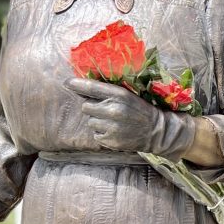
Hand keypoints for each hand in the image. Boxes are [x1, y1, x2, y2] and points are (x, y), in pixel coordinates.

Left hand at [67, 77, 195, 158]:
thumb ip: (108, 92)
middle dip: (92, 107)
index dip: (76, 84)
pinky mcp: (110, 141)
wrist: (157, 131)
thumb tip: (82, 89)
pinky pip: (96, 135)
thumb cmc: (140, 110)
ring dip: (97, 121)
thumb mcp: (128, 96)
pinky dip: (102, 133)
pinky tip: (114, 131)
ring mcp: (111, 127)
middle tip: (106, 110)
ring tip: (112, 122)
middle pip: (86, 106)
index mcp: (119, 95)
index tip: (66, 82)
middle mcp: (114, 110)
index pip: (92, 87)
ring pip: (90, 121)